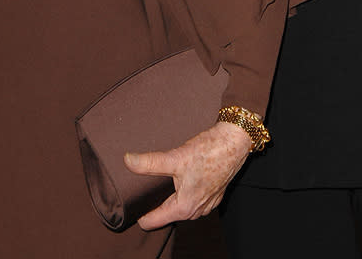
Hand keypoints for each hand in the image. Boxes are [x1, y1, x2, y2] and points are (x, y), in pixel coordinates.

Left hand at [124, 121, 251, 229]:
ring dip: (172, 199)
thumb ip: (149, 163)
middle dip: (157, 205)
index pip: (155, 220)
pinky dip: (185, 194)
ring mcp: (207, 203)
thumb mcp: (175, 157)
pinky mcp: (214, 194)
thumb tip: (127, 160)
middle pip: (168, 214)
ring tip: (159, 188)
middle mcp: (196, 210)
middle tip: (142, 194)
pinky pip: (194, 200)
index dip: (141, 215)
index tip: (131, 210)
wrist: (234, 142)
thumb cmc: (208, 151)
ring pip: (182, 207)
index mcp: (185, 207)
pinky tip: (181, 180)